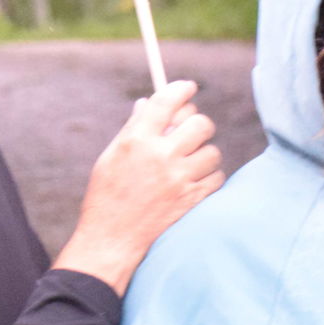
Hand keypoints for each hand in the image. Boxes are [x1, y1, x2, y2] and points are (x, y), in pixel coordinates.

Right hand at [54, 79, 223, 294]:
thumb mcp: (111, 157)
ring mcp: (179, 178)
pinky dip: (208, 175)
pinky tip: (193, 179)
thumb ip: (133, 129)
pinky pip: (216, 175)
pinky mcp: (192, 198)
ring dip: (203, 153)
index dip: (181, 89)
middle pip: (199, 122)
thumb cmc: (106, 194)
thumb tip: (148, 104)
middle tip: (189, 130)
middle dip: (196, 123)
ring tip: (188, 162)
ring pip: (212, 150)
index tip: (188, 87)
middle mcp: (159, 156)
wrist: (112, 237)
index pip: (166, 102)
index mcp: (135, 140)